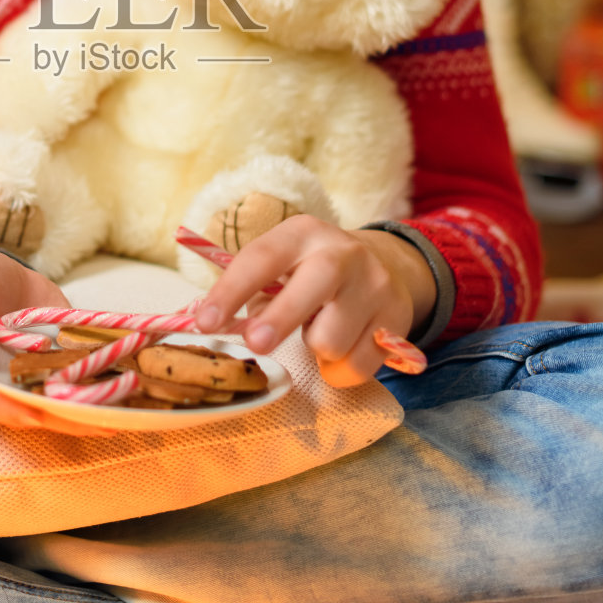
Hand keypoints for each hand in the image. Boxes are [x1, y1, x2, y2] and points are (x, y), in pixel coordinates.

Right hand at [0, 245, 114, 435]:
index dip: (17, 410)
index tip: (42, 413)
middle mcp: (4, 387)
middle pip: (35, 411)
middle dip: (69, 418)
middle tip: (103, 421)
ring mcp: (33, 377)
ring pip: (62, 401)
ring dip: (93, 408)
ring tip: (126, 409)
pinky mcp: (56, 364)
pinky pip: (78, 377)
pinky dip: (103, 382)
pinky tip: (129, 384)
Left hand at [192, 217, 435, 387]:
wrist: (383, 267)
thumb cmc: (309, 274)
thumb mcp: (282, 268)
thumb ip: (255, 294)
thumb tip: (222, 327)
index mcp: (302, 234)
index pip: (262, 258)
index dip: (231, 291)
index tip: (205, 322)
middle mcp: (342, 253)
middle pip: (312, 286)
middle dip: (281, 318)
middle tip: (256, 345)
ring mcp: (375, 285)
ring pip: (332, 338)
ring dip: (314, 348)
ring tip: (318, 331)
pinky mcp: (397, 318)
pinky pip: (357, 365)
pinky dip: (340, 369)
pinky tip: (344, 345)